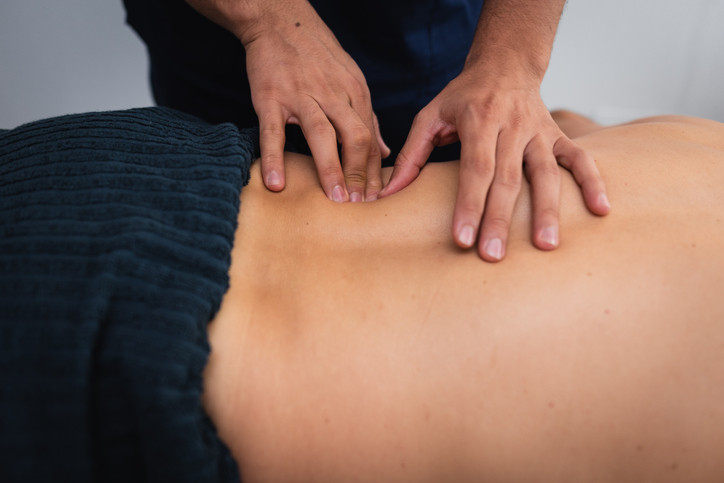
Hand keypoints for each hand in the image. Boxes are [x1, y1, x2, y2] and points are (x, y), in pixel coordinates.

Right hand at [187, 0, 389, 200]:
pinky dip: (275, 158)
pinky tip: (277, 184)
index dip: (374, 172)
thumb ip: (367, 117)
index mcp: (355, 92)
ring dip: (331, 169)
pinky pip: (273, 131)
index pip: (371, 138)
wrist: (279, 20)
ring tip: (335, 200)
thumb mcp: (351, 80)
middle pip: (355, 138)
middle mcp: (332, 94)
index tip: (375, 200)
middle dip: (360, 175)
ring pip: (322, 135)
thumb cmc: (317, 55)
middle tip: (360, 207)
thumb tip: (384, 152)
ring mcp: (301, 95)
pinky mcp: (270, 97)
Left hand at [379, 69, 609, 260]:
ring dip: (548, 210)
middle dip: (501, 219)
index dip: (469, 205)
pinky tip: (601, 210)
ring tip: (547, 247)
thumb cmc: (462, 96)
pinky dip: (593, 182)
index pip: (475, 169)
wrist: (505, 65)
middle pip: (508, 179)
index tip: (462, 240)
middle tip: (494, 256)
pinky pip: (580, 158)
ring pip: (547, 173)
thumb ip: (411, 154)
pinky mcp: (559, 136)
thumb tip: (386, 194)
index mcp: (479, 121)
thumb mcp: (430, 116)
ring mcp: (540, 132)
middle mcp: (512, 127)